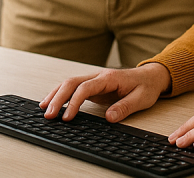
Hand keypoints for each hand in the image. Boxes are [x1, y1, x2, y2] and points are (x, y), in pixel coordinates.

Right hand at [40, 63, 170, 123]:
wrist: (150, 76)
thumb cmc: (145, 86)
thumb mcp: (141, 99)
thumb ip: (125, 107)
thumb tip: (109, 118)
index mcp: (109, 78)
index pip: (85, 88)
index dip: (74, 102)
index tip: (67, 117)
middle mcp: (98, 76)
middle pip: (72, 82)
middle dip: (57, 98)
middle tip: (49, 115)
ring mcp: (94, 80)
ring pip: (69, 83)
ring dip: (55, 94)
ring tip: (44, 109)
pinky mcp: (92, 86)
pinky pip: (73, 88)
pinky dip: (60, 94)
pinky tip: (52, 102)